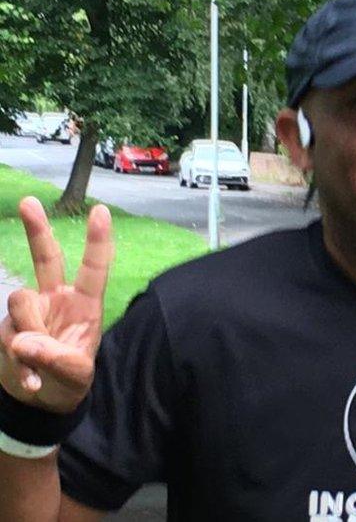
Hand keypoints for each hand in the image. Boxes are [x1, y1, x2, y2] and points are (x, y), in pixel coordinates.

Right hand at [0, 197, 112, 413]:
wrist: (43, 401)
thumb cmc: (70, 380)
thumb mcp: (75, 375)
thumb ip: (55, 359)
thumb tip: (23, 342)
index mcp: (84, 304)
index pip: (92, 269)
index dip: (97, 241)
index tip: (100, 210)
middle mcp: (55, 299)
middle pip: (46, 259)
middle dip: (36, 230)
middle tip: (28, 201)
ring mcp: (29, 312)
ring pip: (20, 301)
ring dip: (29, 333)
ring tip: (42, 364)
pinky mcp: (7, 327)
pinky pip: (8, 336)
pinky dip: (21, 363)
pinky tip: (32, 381)